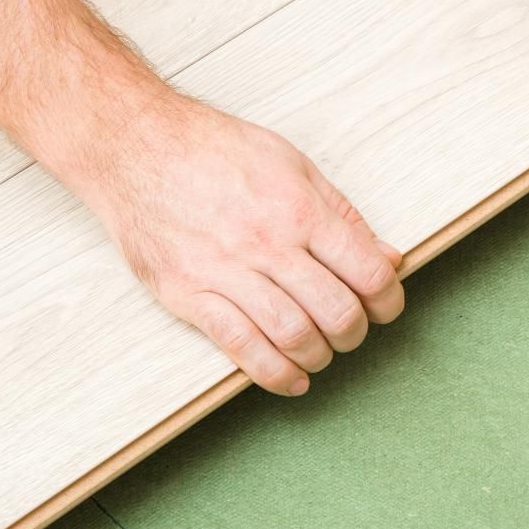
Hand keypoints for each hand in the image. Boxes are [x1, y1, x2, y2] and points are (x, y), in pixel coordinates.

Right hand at [71, 92, 403, 395]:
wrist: (137, 148)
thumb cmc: (217, 150)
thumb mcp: (294, 165)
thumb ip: (343, 215)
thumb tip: (390, 258)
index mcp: (301, 209)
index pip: (367, 272)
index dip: (388, 300)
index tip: (386, 306)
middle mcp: (268, 243)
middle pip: (335, 311)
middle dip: (355, 332)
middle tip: (352, 330)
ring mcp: (225, 271)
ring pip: (292, 335)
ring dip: (319, 355)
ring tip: (321, 352)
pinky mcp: (188, 294)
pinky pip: (240, 346)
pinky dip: (274, 373)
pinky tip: (292, 380)